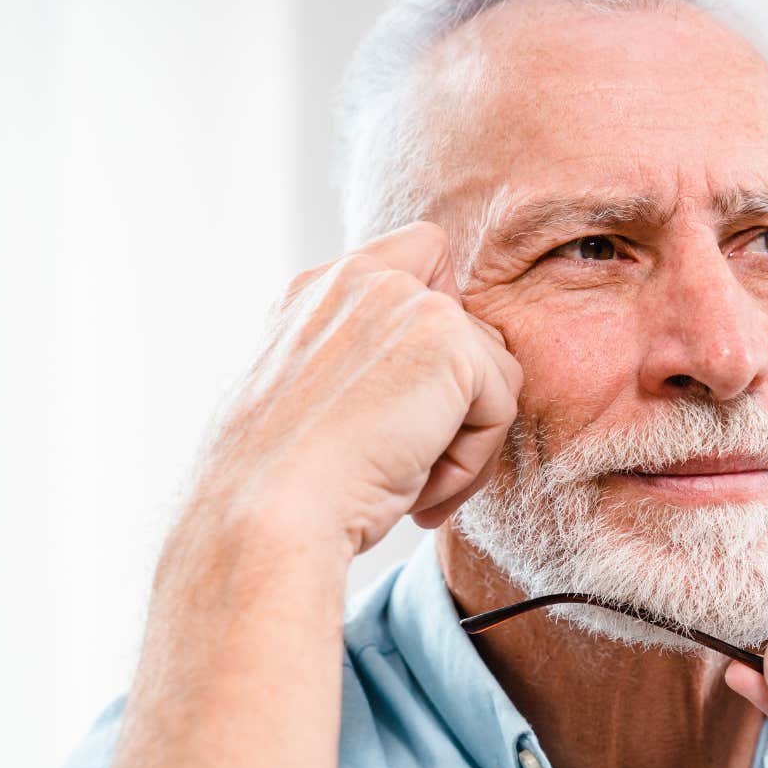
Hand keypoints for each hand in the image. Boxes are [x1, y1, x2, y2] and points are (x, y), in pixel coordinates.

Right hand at [193, 221, 521, 555]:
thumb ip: (369, 364)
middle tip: (414, 466)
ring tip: (412, 487)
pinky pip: (501, 407)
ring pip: (494, 374)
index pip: (421, 253)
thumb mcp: (315, 404)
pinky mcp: (448, 340)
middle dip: (459, 407)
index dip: (443, 320)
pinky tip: (419, 493)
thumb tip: (444, 386)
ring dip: (465, 444)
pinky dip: (471, 465)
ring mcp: (406, 301)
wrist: (266, 514)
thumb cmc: (283, 486)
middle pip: (472, 330)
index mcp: (316, 292)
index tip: (410, 397)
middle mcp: (360, 280)